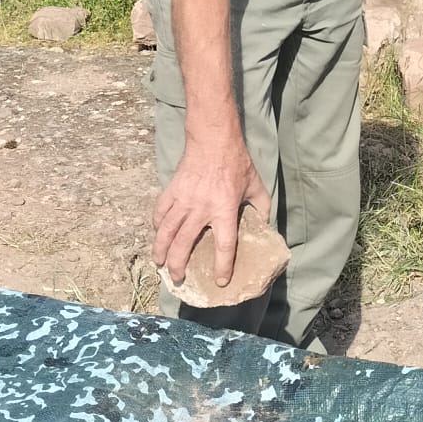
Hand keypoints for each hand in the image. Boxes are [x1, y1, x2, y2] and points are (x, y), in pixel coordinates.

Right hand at [153, 132, 270, 290]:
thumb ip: (262, 208)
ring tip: (159, 263)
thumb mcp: (256, 186)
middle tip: (178, 278)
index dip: (222, 266)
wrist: (213, 140)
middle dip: (178, 265)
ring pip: (165, 231)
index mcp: (224, 209)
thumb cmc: (237, 163)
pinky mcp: (172, 190)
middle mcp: (201, 209)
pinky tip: (157, 234)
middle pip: (184, 244)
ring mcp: (183, 200)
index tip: (220, 281)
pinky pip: (160, 212)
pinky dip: (156, 226)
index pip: (224, 245)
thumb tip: (266, 226)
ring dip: (161, 250)